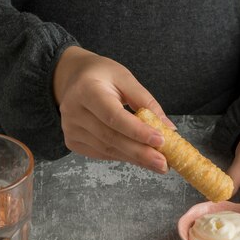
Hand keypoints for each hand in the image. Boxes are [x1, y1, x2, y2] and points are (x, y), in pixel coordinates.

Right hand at [53, 46, 174, 171]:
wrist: (73, 78)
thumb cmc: (101, 76)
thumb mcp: (125, 78)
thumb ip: (146, 101)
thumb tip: (169, 128)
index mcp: (86, 90)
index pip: (113, 116)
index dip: (137, 131)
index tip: (161, 140)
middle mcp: (73, 111)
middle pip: (111, 138)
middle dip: (140, 153)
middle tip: (164, 163)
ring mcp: (70, 129)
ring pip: (108, 150)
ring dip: (135, 159)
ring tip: (158, 164)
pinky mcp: (72, 141)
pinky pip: (103, 153)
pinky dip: (124, 157)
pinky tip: (141, 159)